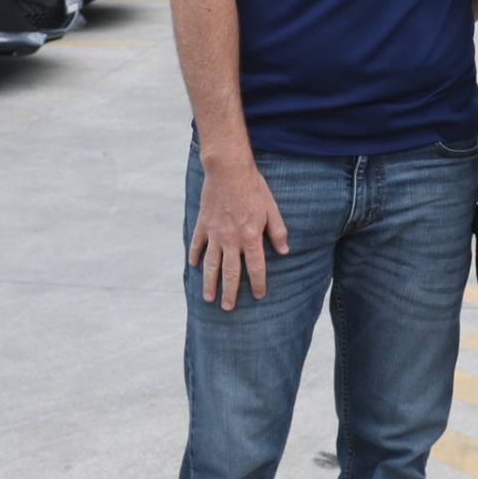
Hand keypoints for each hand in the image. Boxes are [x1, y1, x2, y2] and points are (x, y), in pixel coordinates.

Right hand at [190, 159, 290, 310]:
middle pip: (230, 272)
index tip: (259, 296)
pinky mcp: (203, 224)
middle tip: (228, 308)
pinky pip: (197, 244)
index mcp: (250, 237)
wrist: (228, 170)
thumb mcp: (272, 209)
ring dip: (209, 282)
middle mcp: (231, 240)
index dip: (258, 284)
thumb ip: (278, 232)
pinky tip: (193, 266)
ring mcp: (214, 233)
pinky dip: (194, 255)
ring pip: (211, 264)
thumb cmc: (253, 188)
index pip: (256, 267)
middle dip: (230, 292)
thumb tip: (284, 251)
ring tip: (209, 298)